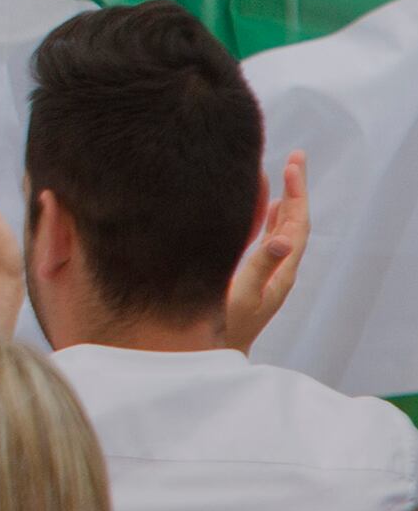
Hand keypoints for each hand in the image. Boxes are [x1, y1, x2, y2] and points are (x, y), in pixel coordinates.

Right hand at [226, 150, 308, 351]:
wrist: (213, 352)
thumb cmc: (226, 324)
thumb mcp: (244, 294)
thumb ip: (261, 265)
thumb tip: (284, 239)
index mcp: (282, 271)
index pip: (297, 224)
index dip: (297, 193)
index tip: (292, 164)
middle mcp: (279, 268)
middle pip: (294, 222)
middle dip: (295, 190)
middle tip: (294, 158)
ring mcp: (268, 271)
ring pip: (282, 229)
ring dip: (285, 202)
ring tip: (285, 177)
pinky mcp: (253, 274)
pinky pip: (268, 239)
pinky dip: (270, 219)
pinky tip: (265, 210)